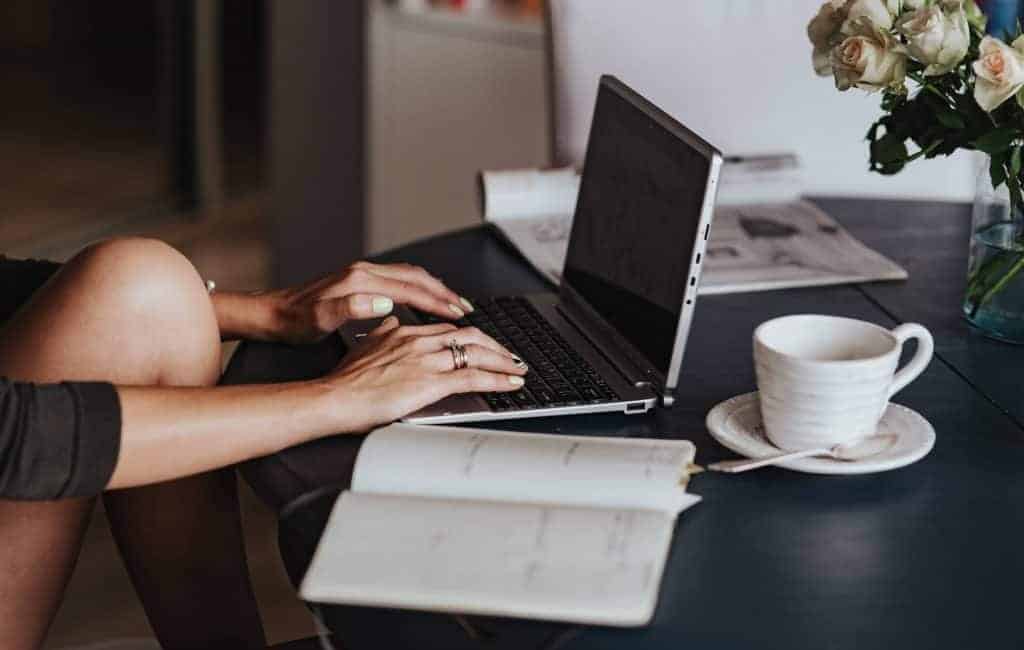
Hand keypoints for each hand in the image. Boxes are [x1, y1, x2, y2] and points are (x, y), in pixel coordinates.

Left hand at [268, 261, 474, 343]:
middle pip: (416, 277)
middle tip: (466, 308)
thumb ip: (351, 309)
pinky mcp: (359, 281)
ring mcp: (362, 274)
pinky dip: (418, 289)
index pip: (411, 288)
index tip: (458, 313)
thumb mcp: (320, 320)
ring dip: (434, 289)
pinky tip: (423, 300)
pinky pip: (399, 280)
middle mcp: (364, 272)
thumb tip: (384, 303)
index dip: (438, 302)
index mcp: (360, 280)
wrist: (271, 314)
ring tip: (453, 304)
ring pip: (410, 276)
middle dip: (444, 293)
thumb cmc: (294, 322)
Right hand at [325, 317, 527, 431]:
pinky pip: (473, 378)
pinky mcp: (431, 382)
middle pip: (469, 336)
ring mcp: (427, 361)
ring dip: (503, 361)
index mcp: (404, 332)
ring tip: (518, 369)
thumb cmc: (346, 381)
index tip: (483, 344)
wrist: (335, 397)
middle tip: (509, 356)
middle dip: (495, 346)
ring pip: (476, 353)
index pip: (447, 329)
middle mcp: (419, 341)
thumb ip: (381, 333)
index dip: (471, 337)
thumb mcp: (364, 345)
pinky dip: (498, 379)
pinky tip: (511, 383)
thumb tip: (389, 321)